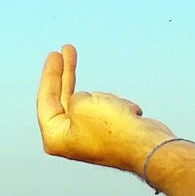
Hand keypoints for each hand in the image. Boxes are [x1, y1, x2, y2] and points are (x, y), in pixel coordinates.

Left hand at [36, 44, 175, 173]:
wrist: (148, 145)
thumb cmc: (112, 127)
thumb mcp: (82, 103)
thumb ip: (74, 97)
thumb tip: (82, 101)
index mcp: (54, 136)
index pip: (46, 99)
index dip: (50, 74)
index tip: (54, 54)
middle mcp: (68, 139)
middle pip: (63, 98)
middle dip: (67, 74)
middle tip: (66, 50)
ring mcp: (87, 136)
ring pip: (91, 102)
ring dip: (105, 100)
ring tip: (117, 112)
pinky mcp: (106, 133)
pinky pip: (108, 109)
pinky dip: (118, 106)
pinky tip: (130, 116)